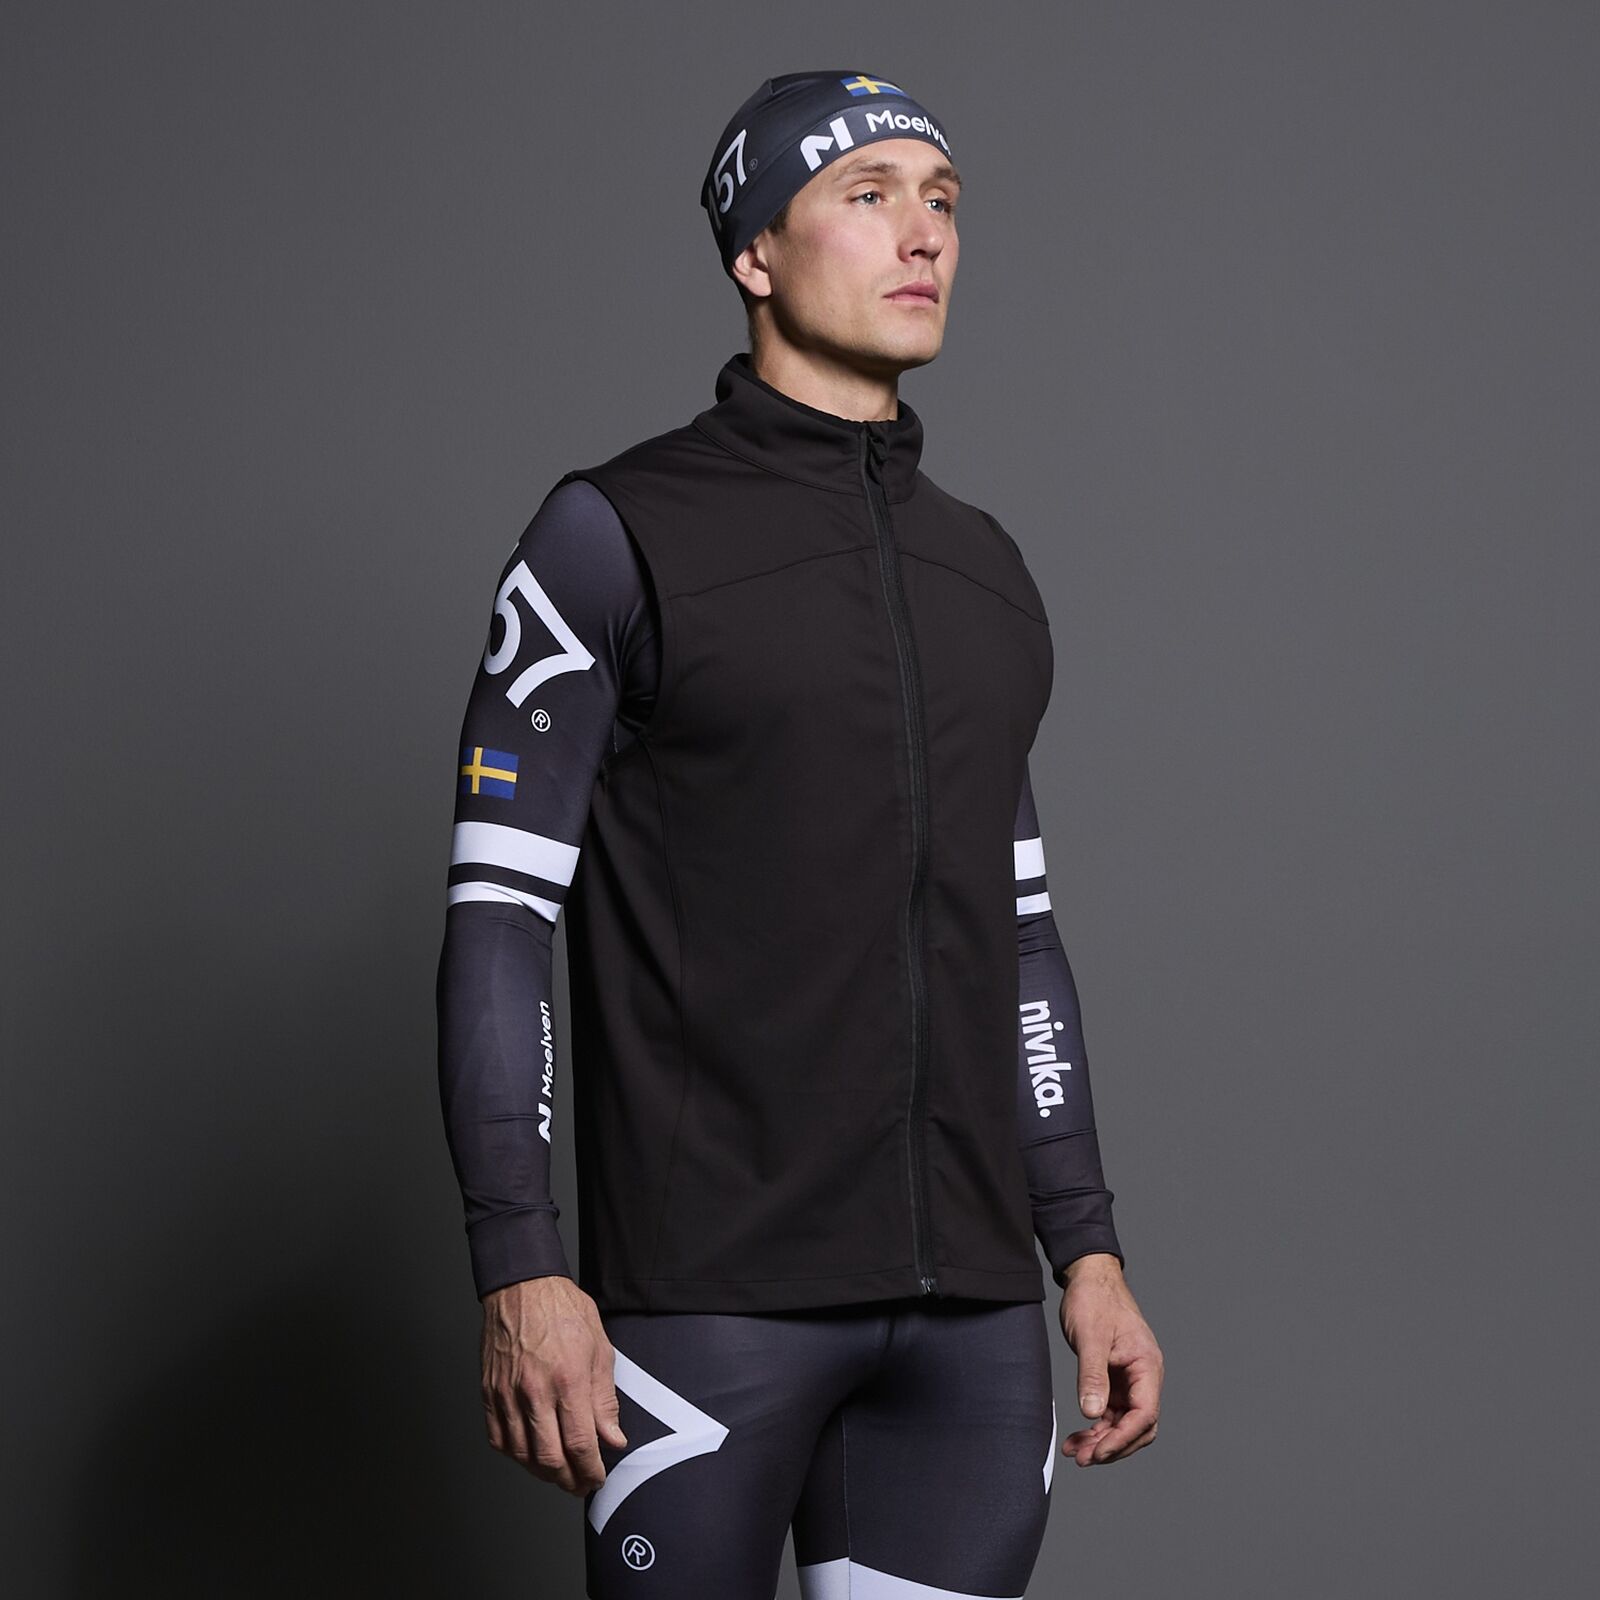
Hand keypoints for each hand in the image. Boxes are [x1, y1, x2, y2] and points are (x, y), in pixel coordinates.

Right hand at [480, 1274, 627, 1493]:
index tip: (596, 1477)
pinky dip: (515, 1455)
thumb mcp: (599, 1348)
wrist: (522, 1286)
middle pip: (549, 1458)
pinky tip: (529, 1453)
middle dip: (568, 1480)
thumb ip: (605, 1399)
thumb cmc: (562, 1309)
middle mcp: (535, 1390)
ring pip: (522, 1454)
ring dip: (542, 1472)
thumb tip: (612, 1438)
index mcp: (568, 1378)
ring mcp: (508, 1393)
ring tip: (558, 1472)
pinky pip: (498, 1438)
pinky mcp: (489, 1392)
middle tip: (579, 1483)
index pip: (581, 1443)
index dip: (591, 1470)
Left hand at [1056, 1253, 1162, 1465]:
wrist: (1088, 1276)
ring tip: (1076, 1452)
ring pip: (1123, 1423)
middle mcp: (1144, 1376)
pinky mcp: (1115, 1379)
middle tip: (1084, 1458)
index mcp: (1147, 1366)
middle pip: (1138, 1426)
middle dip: (1113, 1445)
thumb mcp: (1091, 1337)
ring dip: (1102, 1440)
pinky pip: (1110, 1412)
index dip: (1124, 1438)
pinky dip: (1095, 1426)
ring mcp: (1130, 1379)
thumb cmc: (1094, 1298)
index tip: (1099, 1451)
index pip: (1145, 1414)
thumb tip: (1091, 1414)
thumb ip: (1092, 1375)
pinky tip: (1078, 1436)